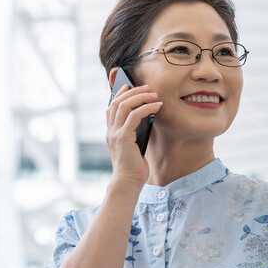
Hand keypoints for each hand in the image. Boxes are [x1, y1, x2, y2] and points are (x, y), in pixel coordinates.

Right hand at [105, 73, 161, 187]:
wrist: (128, 182)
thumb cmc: (133, 167)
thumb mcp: (133, 146)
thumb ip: (135, 133)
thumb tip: (146, 117)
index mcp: (111, 133)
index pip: (111, 107)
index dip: (119, 94)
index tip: (129, 85)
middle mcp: (110, 131)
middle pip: (118, 103)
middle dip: (133, 92)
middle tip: (147, 87)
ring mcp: (115, 134)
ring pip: (125, 106)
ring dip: (140, 97)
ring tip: (154, 94)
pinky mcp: (123, 137)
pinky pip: (134, 116)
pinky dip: (146, 108)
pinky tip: (157, 106)